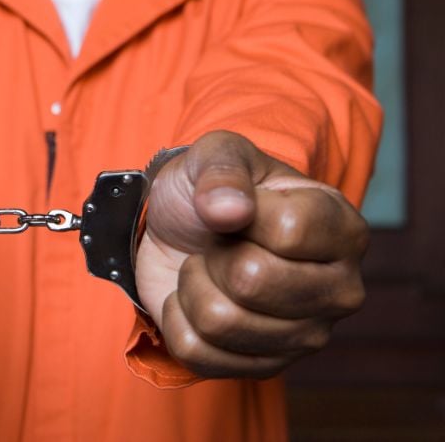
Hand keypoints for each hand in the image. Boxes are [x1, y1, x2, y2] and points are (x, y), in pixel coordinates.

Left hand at [135, 131, 367, 378]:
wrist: (180, 232)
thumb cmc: (212, 191)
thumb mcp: (214, 155)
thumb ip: (223, 169)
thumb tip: (230, 212)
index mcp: (343, 228)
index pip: (288, 232)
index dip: (237, 215)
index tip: (234, 207)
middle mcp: (341, 288)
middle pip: (252, 282)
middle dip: (212, 256)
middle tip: (216, 245)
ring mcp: (307, 336)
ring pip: (220, 322)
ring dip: (192, 288)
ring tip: (206, 269)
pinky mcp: (266, 367)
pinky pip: (198, 354)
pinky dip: (178, 322)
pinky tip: (195, 300)